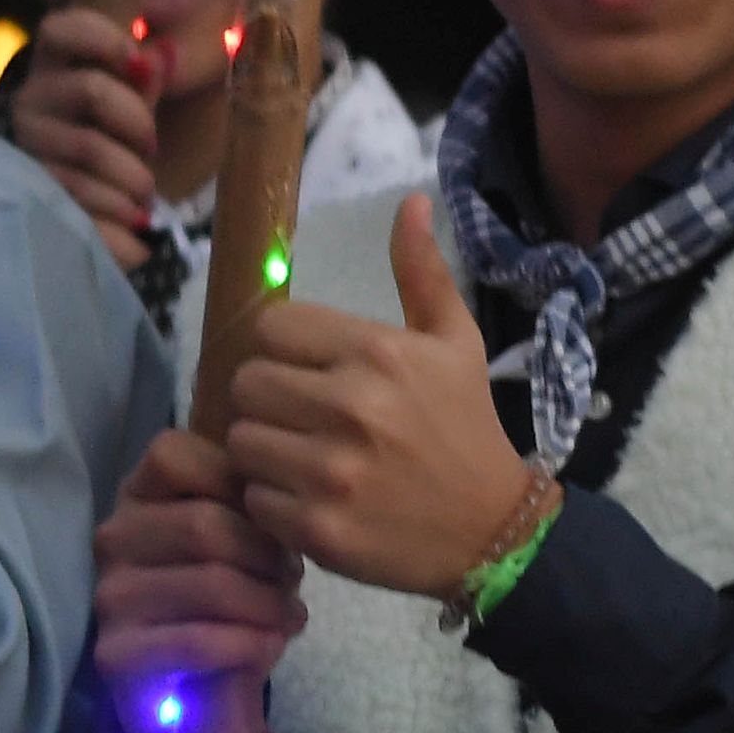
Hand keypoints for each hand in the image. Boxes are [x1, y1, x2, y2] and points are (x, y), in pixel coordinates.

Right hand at [3, 6, 166, 265]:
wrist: (101, 199)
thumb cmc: (123, 132)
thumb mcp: (143, 99)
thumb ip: (152, 75)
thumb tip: (163, 54)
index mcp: (56, 64)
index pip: (60, 29)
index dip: (100, 39)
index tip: (138, 64)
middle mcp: (32, 100)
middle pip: (91, 90)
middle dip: (136, 120)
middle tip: (152, 145)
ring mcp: (28, 147)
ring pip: (89, 150)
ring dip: (133, 178)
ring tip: (145, 194)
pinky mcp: (34, 195)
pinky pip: (81, 200)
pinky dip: (118, 216)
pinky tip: (134, 224)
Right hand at [93, 427, 301, 696]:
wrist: (202, 699)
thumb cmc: (229, 602)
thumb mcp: (241, 537)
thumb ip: (248, 501)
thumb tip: (277, 489)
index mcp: (137, 497)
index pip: (171, 455)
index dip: (235, 482)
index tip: (272, 522)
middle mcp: (113, 539)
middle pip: (203, 524)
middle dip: (266, 555)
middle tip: (294, 580)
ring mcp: (110, 597)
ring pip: (209, 583)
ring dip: (268, 603)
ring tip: (290, 615)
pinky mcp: (117, 654)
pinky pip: (198, 640)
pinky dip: (249, 644)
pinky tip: (270, 646)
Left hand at [220, 197, 540, 599]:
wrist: (492, 531)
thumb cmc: (465, 427)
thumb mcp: (455, 344)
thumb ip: (421, 273)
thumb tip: (410, 201)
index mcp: (378, 352)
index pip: (273, 327)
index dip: (282, 348)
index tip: (305, 369)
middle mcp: (352, 406)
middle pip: (246, 383)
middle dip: (266, 400)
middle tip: (298, 417)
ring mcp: (332, 471)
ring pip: (241, 440)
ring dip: (263, 451)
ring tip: (301, 458)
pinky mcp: (317, 527)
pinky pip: (252, 497)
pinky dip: (271, 501)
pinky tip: (308, 498)